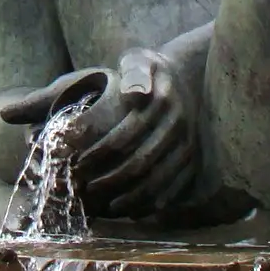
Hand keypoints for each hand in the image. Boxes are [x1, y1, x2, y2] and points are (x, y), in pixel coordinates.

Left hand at [73, 48, 195, 218]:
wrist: (186, 77)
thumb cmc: (150, 70)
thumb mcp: (139, 59)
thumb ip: (134, 72)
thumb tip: (135, 94)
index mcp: (161, 102)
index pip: (126, 133)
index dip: (99, 152)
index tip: (77, 163)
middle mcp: (176, 125)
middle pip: (140, 162)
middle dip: (109, 179)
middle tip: (85, 189)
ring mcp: (187, 144)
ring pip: (158, 180)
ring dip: (130, 197)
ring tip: (104, 207)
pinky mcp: (192, 159)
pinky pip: (174, 188)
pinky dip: (152, 203)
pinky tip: (131, 211)